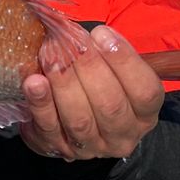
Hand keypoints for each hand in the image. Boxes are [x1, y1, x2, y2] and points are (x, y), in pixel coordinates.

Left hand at [19, 25, 163, 160]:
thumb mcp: (112, 68)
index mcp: (144, 112)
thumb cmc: (97, 82)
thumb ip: (105, 50)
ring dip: (64, 84)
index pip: (145, 91)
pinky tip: (34, 82)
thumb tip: (81, 30)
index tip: (101, 34)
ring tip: (50, 56)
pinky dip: (41, 103)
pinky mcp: (59, 149)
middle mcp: (123, 134)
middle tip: (71, 43)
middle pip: (110, 105)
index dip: (124, 61)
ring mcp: (92, 147)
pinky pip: (49, 128)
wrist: (71, 118)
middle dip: (89, 68)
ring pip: (80, 120)